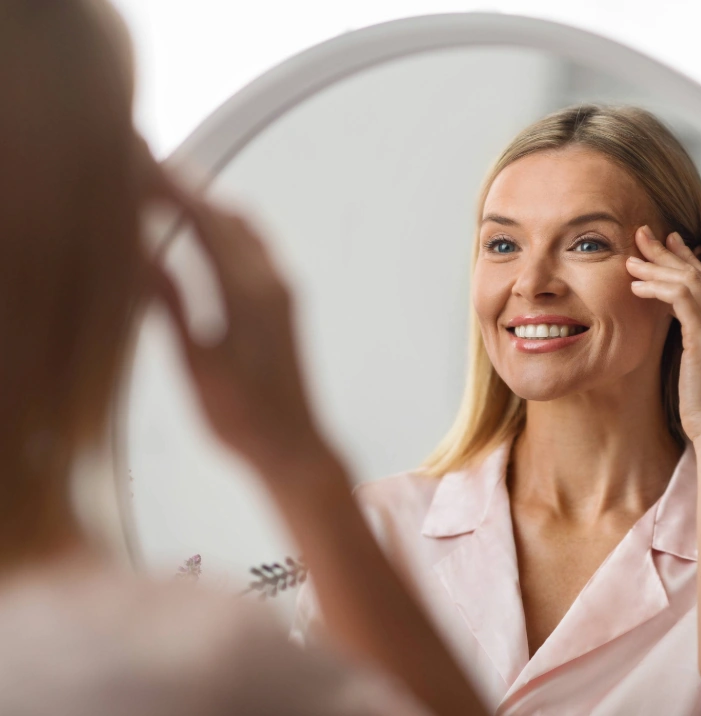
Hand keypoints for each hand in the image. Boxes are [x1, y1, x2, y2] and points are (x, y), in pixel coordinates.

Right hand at [148, 167, 327, 476]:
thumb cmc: (245, 417)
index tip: (143, 165)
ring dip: (210, 208)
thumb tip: (143, 256)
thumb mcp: (196, 365)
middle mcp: (274, 284)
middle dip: (188, 190)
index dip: (172, 190)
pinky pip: (257, 248)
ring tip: (172, 196)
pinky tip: (208, 238)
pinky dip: (228, 230)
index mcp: (249, 293)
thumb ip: (171, 306)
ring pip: (246, 230)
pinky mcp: (287, 306)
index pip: (206, 222)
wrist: (293, 446)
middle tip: (149, 171)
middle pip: (228, 216)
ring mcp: (285, 293)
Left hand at [626, 226, 700, 441]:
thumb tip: (666, 332)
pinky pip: (682, 299)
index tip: (667, 242)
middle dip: (667, 251)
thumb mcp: (696, 367)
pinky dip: (659, 288)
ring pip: (688, 280)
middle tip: (642, 233)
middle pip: (697, 273)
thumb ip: (688, 343)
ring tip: (631, 259)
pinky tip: (638, 286)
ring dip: (656, 267)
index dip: (686, 258)